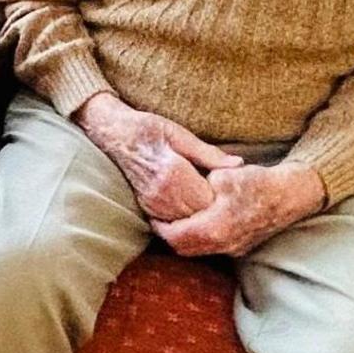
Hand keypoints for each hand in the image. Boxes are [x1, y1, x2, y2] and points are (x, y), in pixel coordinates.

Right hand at [73, 93, 242, 220]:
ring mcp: (153, 203)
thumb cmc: (150, 129)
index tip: (231, 189)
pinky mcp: (147, 207)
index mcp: (174, 173)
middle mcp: (162, 193)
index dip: (223, 197)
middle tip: (227, 200)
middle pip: (199, 214)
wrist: (115, 135)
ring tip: (213, 204)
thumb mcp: (181, 135)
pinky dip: (186, 216)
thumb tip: (237, 164)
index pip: (208, 199)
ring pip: (187, 222)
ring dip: (200, 216)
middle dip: (214, 210)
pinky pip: (173, 222)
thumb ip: (209, 154)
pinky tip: (193, 206)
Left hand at [153, 163, 325, 257]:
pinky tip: (196, 223)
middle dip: (168, 235)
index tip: (152, 213)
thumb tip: (181, 190)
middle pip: (182, 249)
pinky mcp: (241, 247)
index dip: (159, 225)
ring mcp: (233, 249)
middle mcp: (222, 244)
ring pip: (197, 250)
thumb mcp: (224, 176)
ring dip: (183, 238)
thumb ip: (198, 186)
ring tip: (175, 220)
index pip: (174, 236)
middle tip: (159, 218)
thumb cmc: (258, 182)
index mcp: (215, 228)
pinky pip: (212, 248)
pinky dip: (199, 239)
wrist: (291, 194)